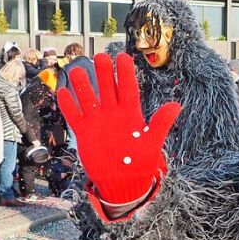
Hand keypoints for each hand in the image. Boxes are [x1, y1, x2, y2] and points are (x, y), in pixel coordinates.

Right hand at [57, 52, 179, 204]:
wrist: (123, 182)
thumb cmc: (141, 163)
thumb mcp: (153, 142)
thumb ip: (161, 123)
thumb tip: (176, 105)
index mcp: (131, 114)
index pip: (127, 88)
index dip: (125, 73)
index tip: (123, 56)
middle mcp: (113, 114)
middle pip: (106, 88)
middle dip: (103, 73)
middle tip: (101, 57)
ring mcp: (98, 122)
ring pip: (88, 98)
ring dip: (82, 85)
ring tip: (77, 70)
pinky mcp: (85, 133)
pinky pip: (75, 116)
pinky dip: (68, 105)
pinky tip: (62, 92)